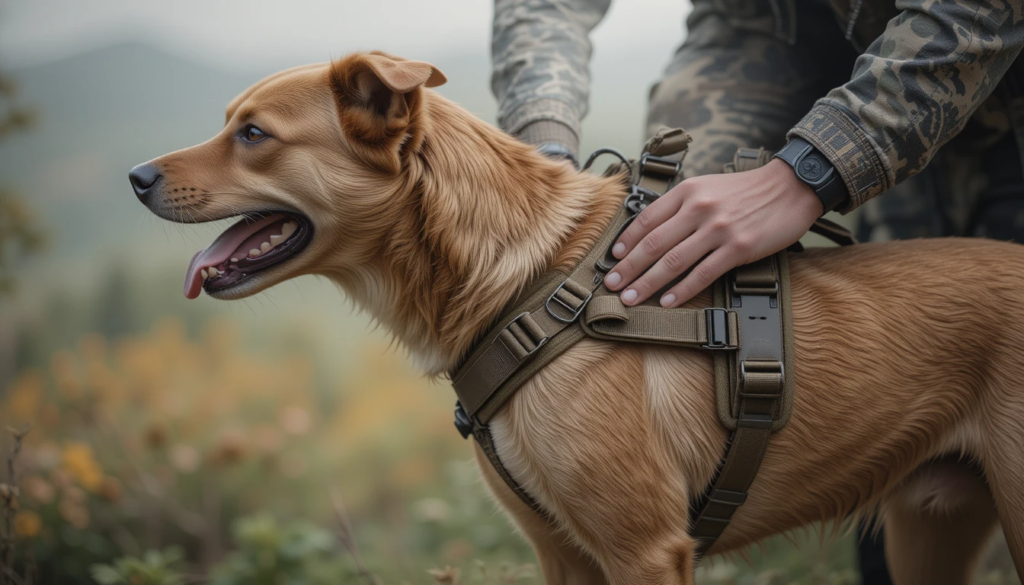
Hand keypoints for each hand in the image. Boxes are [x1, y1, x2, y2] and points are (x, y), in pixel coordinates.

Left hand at [603, 159, 821, 306]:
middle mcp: (699, 209)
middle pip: (654, 244)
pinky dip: (682, 290)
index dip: (627, 242)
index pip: (647, 219)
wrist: (791, 187)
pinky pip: (703, 273)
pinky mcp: (738, 248)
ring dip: (648, 283)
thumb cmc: (747, 190)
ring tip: (631, 298)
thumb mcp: (708, 186)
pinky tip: (667, 301)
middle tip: (612, 285)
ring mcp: (719, 230)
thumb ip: (681, 206)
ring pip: (673, 261)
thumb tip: (652, 231)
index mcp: (688, 192)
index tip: (614, 259)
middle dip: (629, 267)